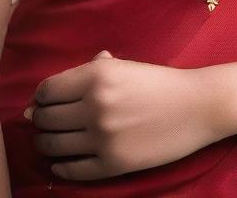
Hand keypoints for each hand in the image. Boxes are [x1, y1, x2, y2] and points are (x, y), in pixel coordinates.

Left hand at [24, 50, 223, 181]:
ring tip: (51, 140)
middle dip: (40, 120)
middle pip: (45, 118)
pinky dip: (61, 167)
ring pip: (53, 145)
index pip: (46, 91)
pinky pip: (72, 170)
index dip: (39, 97)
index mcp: (96, 76)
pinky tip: (62, 161)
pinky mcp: (113, 164)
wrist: (196, 106)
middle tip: (46, 121)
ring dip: (46, 143)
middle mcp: (95, 106)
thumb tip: (39, 97)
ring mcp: (103, 138)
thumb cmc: (157, 82)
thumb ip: (84, 74)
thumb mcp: (121, 66)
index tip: (43, 102)